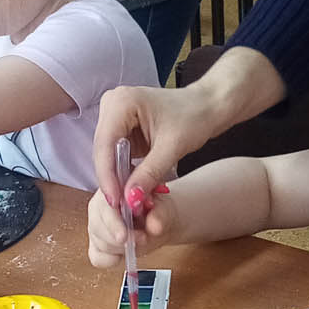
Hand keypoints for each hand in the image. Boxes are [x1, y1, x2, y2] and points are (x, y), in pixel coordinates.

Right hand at [85, 183, 177, 268]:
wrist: (160, 219)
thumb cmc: (160, 208)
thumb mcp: (166, 207)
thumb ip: (161, 213)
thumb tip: (154, 226)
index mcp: (114, 183)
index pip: (104, 201)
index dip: (112, 219)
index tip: (124, 235)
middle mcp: (101, 201)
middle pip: (97, 223)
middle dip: (120, 235)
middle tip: (143, 238)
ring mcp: (96, 221)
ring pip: (99, 240)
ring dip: (121, 248)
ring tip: (141, 240)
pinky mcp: (97, 240)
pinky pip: (97, 256)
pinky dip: (111, 259)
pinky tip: (124, 254)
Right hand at [92, 82, 227, 209]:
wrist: (206, 107)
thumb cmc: (194, 116)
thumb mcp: (172, 147)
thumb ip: (149, 173)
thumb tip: (129, 199)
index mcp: (121, 101)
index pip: (105, 143)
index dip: (108, 175)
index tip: (115, 201)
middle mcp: (112, 105)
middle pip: (103, 150)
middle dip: (112, 180)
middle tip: (123, 207)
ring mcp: (114, 116)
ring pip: (107, 155)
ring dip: (117, 179)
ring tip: (130, 201)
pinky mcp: (120, 127)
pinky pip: (115, 155)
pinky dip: (124, 172)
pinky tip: (133, 188)